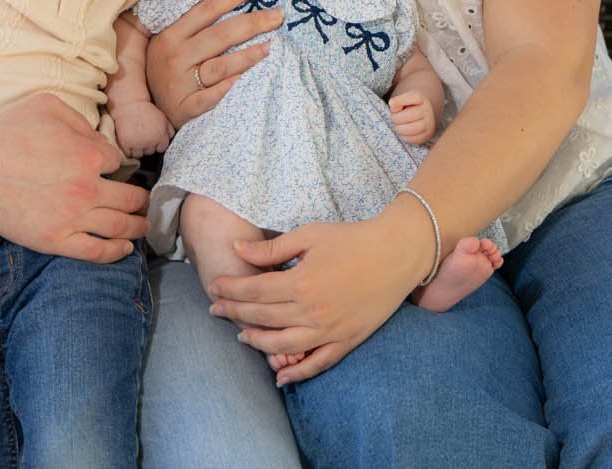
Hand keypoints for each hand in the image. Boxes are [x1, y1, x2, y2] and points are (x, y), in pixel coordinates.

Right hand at [0, 94, 148, 262]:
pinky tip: (125, 248)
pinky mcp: (56, 240)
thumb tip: (98, 138)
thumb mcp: (47, 106)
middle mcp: (87, 188)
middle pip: (129, 198)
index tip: (115, 170)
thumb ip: (80, 120)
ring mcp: (73, 217)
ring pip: (118, 226)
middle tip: (145, 203)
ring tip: (143, 226)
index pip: (117, 162)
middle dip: (140, 200)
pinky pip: (95, 251)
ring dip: (137, 226)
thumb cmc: (5, 133)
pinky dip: (116, 252)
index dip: (116, 165)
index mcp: (89, 154)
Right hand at [112, 100, 173, 156]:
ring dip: (137, 149)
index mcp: (161, 136)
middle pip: (150, 152)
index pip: (161, 149)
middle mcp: (150, 141)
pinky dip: (128, 150)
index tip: (152, 138)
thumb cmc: (147, 111)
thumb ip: (170, 130)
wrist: (131, 104)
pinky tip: (129, 141)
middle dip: (147, 145)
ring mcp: (137, 143)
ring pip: (139, 155)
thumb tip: (171, 140)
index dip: (157, 144)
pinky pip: (128, 154)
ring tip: (136, 139)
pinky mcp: (126, 143)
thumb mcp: (163, 118)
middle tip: (143, 136)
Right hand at [140, 0, 281, 127]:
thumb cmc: (169, 69)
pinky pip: (212, 97)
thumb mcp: (171, 43)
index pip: (206, 8)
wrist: (151, 110)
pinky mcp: (186, 107)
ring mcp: (180, 83)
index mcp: (172, 35)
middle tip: (278, 15)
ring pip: (220, 66)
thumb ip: (195, 25)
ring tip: (270, 46)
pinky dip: (228, 88)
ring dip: (247, 56)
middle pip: (219, 35)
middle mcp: (175, 56)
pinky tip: (245, 80)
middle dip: (252, 22)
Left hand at [207, 203, 435, 384]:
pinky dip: (297, 373)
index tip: (214, 288)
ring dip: (258, 343)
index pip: (254, 291)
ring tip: (242, 337)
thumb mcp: (309, 235)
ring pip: (283, 346)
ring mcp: (330, 330)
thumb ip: (272, 249)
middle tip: (216, 311)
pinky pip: (318, 364)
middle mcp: (312, 311)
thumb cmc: (352, 239)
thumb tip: (237, 250)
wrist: (397, 253)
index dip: (230, 290)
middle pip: (263, 318)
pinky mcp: (347, 340)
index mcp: (301, 282)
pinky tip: (280, 377)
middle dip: (235, 314)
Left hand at [388, 89, 436, 143]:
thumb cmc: (409, 106)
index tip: (391, 103)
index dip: (400, 100)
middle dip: (396, 118)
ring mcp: (429, 124)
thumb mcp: (403, 99)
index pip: (413, 97)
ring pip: (408, 129)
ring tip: (399, 125)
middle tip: (394, 117)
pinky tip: (404, 131)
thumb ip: (397, 101)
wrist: (423, 115)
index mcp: (421, 98)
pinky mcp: (427, 135)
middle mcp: (428, 110)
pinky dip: (404, 136)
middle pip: (407, 116)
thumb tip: (393, 107)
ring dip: (399, 128)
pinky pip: (411, 139)